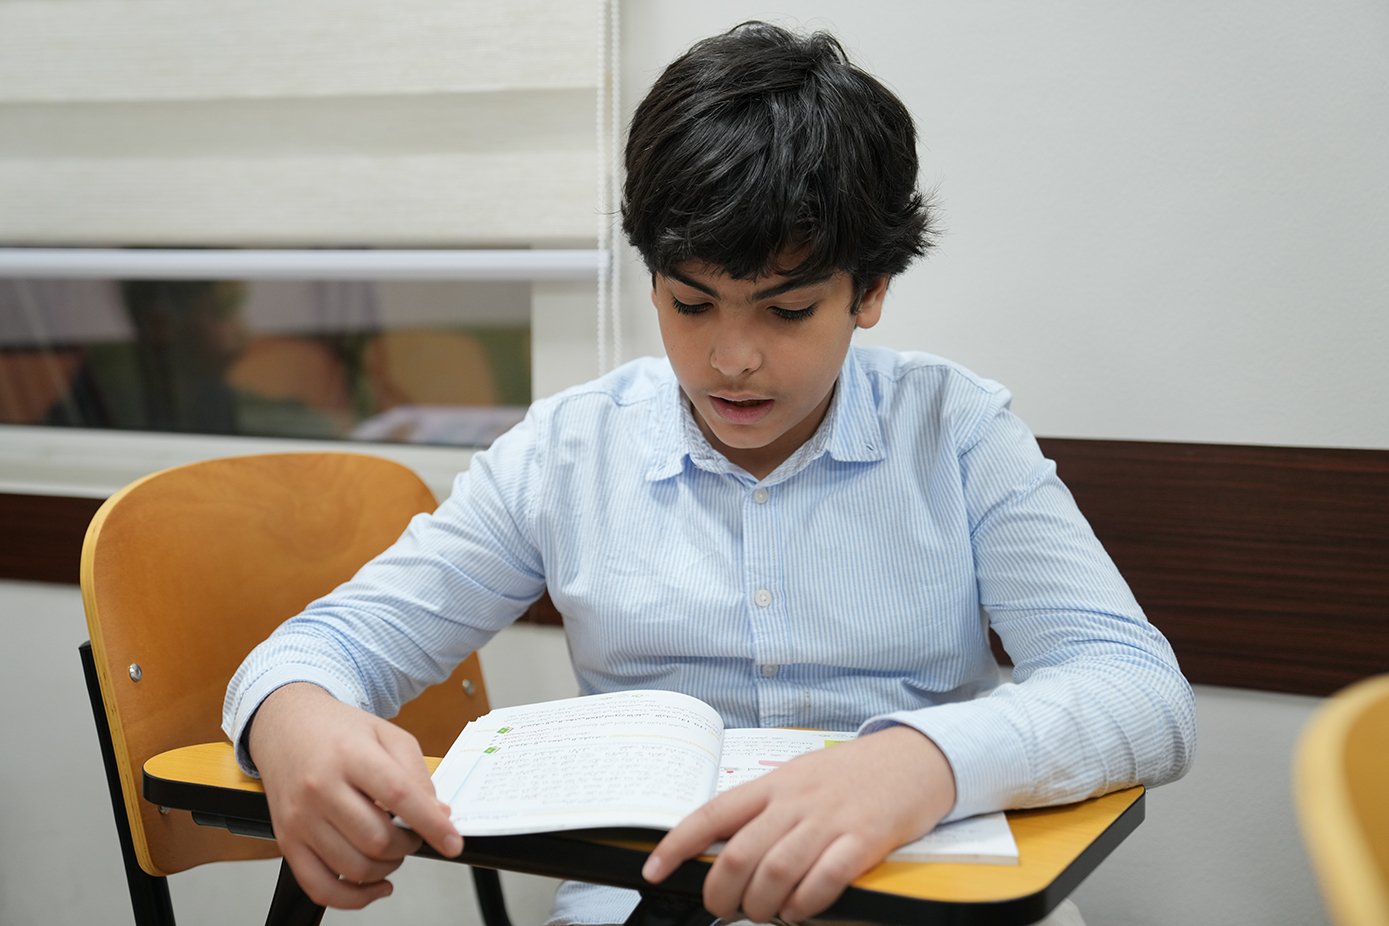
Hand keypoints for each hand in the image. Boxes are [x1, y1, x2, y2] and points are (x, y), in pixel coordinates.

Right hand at [247, 682, 462, 907]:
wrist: (285, 725)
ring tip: (393, 850)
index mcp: (351, 755)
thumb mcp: (387, 735)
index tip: (454, 843)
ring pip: (354, 868)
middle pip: (377, 839)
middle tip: (413, 835)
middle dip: (409, 846)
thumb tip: (439, 814)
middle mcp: (320, 788)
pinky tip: (374, 884)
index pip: (399, 796)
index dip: (432, 825)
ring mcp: (300, 818)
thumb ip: (416, 774)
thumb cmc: (338, 731)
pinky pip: (320, 887)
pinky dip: (354, 898)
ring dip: (387, 868)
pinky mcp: (287, 841)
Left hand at [642, 725, 955, 922]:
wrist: (914, 758)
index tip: (654, 871)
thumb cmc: (853, 774)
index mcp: (774, 783)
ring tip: (765, 913)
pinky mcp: (864, 839)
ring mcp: (830, 819)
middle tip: (725, 908)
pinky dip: (805, 903)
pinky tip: (800, 910)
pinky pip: (825, 879)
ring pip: (776, 871)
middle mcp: (796, 800)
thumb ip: (766, 809)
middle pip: (741, 855)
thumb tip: (725, 848)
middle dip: (723, 892)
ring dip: (762, 904)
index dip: (677, 845)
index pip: (713, 814)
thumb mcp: (799, 777)